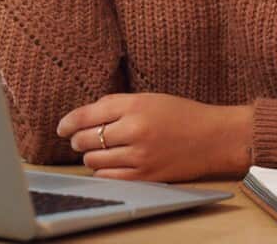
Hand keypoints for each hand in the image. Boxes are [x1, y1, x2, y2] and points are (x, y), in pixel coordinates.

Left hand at [56, 93, 253, 181]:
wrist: (215, 138)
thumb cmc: (183, 114)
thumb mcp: (150, 98)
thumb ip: (118, 105)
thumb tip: (86, 115)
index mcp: (134, 105)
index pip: (87, 114)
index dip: (68, 122)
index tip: (62, 128)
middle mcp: (134, 129)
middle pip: (86, 139)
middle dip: (78, 140)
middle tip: (79, 140)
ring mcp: (139, 155)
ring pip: (94, 160)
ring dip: (90, 156)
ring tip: (97, 152)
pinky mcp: (146, 175)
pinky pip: (109, 177)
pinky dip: (102, 171)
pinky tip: (107, 165)